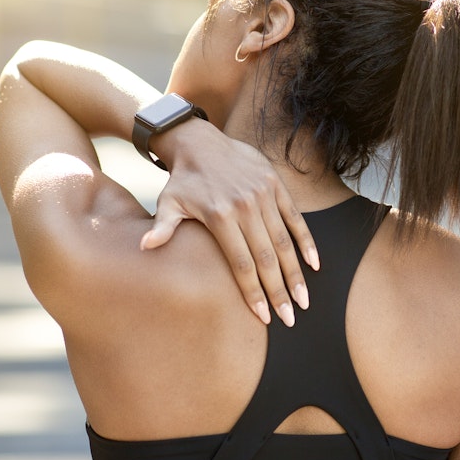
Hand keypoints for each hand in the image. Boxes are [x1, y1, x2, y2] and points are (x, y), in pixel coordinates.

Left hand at [140, 119, 318, 325]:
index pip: (241, 264)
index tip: (265, 317)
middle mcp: (245, 207)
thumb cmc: (182, 181)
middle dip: (280, 291)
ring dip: (295, 273)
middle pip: (267, 258)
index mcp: (220, 216)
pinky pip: (295, 218)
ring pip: (284, 242)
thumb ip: (162, 227)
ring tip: (303, 300)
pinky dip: (306, 241)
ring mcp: (263, 195)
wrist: (199, 141)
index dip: (254, 292)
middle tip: (291, 318)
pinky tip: (314, 264)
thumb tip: (145, 247)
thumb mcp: (167, 203)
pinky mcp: (275, 185)